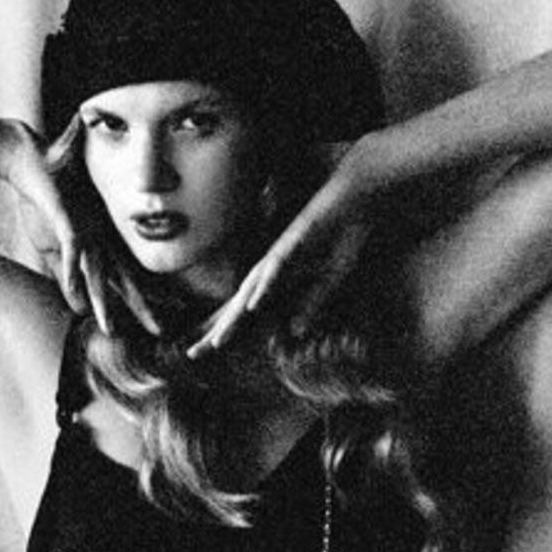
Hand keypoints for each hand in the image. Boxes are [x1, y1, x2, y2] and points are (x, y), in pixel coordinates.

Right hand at [4, 120, 157, 335]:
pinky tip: (76, 294)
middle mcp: (100, 238)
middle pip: (123, 279)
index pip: (128, 278)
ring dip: (103, 303)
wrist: (30, 157)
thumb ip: (67, 275)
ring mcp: (86, 229)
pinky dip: (73, 273)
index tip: (164, 321)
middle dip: (140, 307)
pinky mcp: (67, 218)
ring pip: (98, 272)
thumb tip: (77, 307)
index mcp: (103, 243)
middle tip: (160, 332)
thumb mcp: (54, 246)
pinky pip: (72, 250)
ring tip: (110, 329)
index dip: (144, 300)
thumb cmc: (46, 198)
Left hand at [187, 153, 373, 357]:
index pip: (247, 309)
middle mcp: (271, 267)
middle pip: (240, 304)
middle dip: (218, 330)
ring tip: (218, 341)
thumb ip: (313, 304)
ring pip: (252, 289)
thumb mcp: (330, 280)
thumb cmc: (342, 236)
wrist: (357, 196)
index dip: (228, 329)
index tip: (207, 353)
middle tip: (193, 354)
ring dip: (235, 316)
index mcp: (278, 279)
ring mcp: (280, 254)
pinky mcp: (295, 241)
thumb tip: (294, 332)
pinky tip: (254, 305)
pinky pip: (276, 268)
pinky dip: (265, 287)